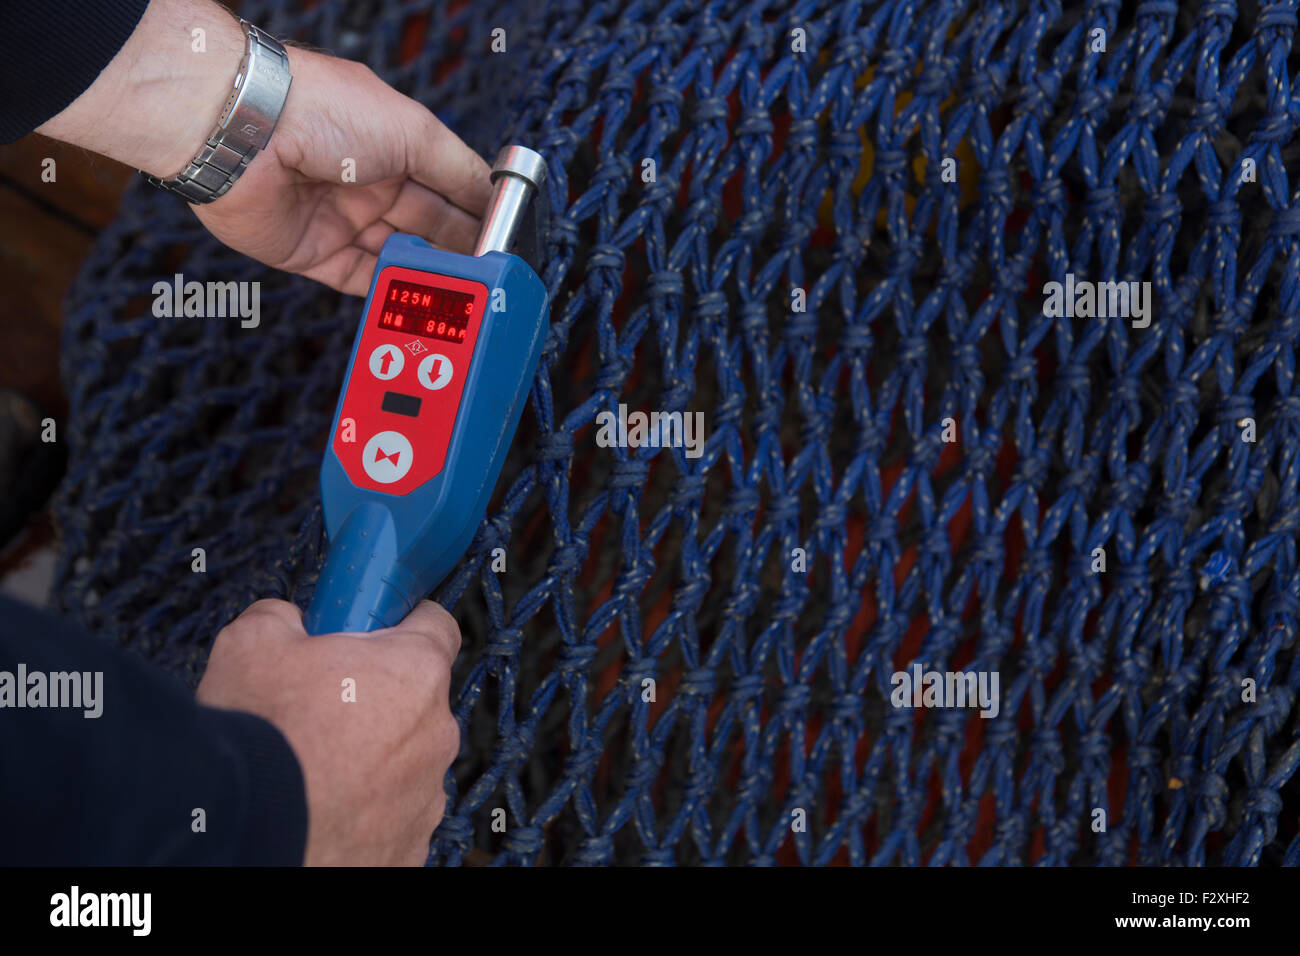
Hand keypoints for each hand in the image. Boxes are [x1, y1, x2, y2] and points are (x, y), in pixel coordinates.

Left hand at [37, 0, 490, 295]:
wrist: (242, 132)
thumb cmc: (322, 110)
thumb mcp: (413, 131)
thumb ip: (458, 170)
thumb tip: (495, 195)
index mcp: (396, 145)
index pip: (451, 188)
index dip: (480, 214)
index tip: (507, 243)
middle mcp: (370, 182)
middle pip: (429, 228)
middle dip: (460, 251)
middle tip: (489, 276)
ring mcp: (342, 219)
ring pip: (399, 258)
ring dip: (429, 275)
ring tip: (460, 294)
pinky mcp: (313, 253)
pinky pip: (360, 281)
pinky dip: (389, 293)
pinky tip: (417, 302)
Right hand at [196, 598, 460, 865]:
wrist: (246, 829)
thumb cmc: (260, 733)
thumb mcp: (252, 642)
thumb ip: (283, 618)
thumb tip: (287, 621)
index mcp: (416, 670)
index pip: (436, 625)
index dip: (399, 624)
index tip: (370, 631)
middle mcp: (436, 732)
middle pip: (416, 699)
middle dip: (376, 698)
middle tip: (320, 707)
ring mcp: (427, 794)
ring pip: (405, 760)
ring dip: (370, 758)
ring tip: (312, 767)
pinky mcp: (410, 846)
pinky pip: (392, 814)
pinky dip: (364, 810)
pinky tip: (320, 808)